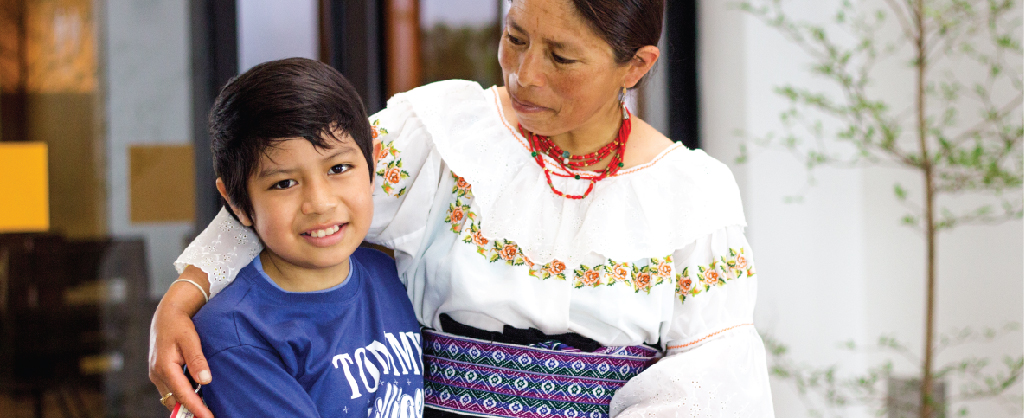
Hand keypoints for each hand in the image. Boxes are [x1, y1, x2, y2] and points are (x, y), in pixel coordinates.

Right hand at [149, 265, 213, 417]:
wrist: (167, 314)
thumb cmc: (179, 325)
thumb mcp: (191, 339)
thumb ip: (197, 359)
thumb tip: (205, 380)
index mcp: (164, 367)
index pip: (183, 394)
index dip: (196, 408)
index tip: (208, 417)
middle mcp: (157, 374)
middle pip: (175, 400)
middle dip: (191, 411)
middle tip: (210, 416)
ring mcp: (157, 374)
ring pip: (172, 397)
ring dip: (187, 404)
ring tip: (206, 410)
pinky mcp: (160, 373)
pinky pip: (172, 390)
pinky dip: (183, 396)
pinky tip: (198, 397)